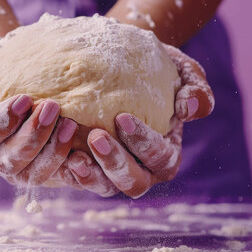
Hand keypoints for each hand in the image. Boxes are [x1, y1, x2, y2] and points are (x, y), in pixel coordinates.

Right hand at [0, 34, 79, 184]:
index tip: (23, 99)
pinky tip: (83, 146)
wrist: (2, 68)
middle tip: (52, 107)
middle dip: (32, 137)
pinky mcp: (34, 166)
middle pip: (7, 161)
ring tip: (71, 123)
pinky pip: (53, 175)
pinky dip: (69, 166)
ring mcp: (10, 167)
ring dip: (53, 151)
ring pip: (32, 173)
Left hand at [66, 45, 213, 197]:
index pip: (161, 159)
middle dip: (115, 163)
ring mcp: (111, 172)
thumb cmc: (157, 70)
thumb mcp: (184, 73)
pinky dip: (66, 171)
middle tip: (96, 136)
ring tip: (72, 155)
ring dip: (89, 174)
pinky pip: (76, 179)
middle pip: (132, 182)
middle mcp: (141, 169)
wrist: (124, 65)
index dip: (144, 143)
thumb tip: (191, 109)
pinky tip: (56, 153)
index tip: (122, 117)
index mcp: (165, 153)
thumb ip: (195, 91)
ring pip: (103, 187)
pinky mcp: (86, 167)